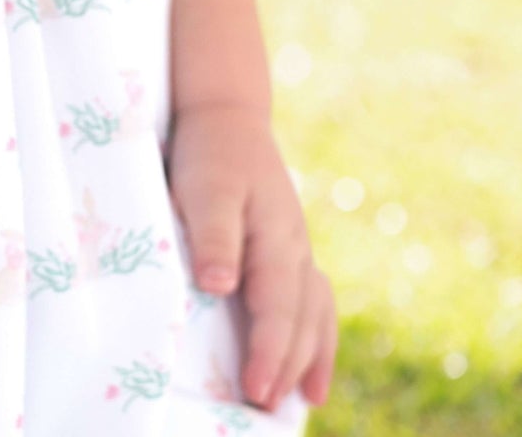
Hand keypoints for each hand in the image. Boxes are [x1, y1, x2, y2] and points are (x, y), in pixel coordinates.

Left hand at [166, 101, 337, 413]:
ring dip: (308, 358)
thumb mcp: (206, 187)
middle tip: (264, 407)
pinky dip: (315, 339)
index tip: (257, 389)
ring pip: (314, 315)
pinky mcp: (286, 252)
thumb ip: (214, 235)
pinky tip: (310, 371)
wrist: (226, 113)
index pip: (277, 308)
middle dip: (287, 366)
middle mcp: (295, 251)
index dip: (269, 352)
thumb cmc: (211, 151)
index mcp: (277, 239)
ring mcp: (296, 251)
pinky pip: (312, 303)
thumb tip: (220, 287)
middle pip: (301, 320)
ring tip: (299, 402)